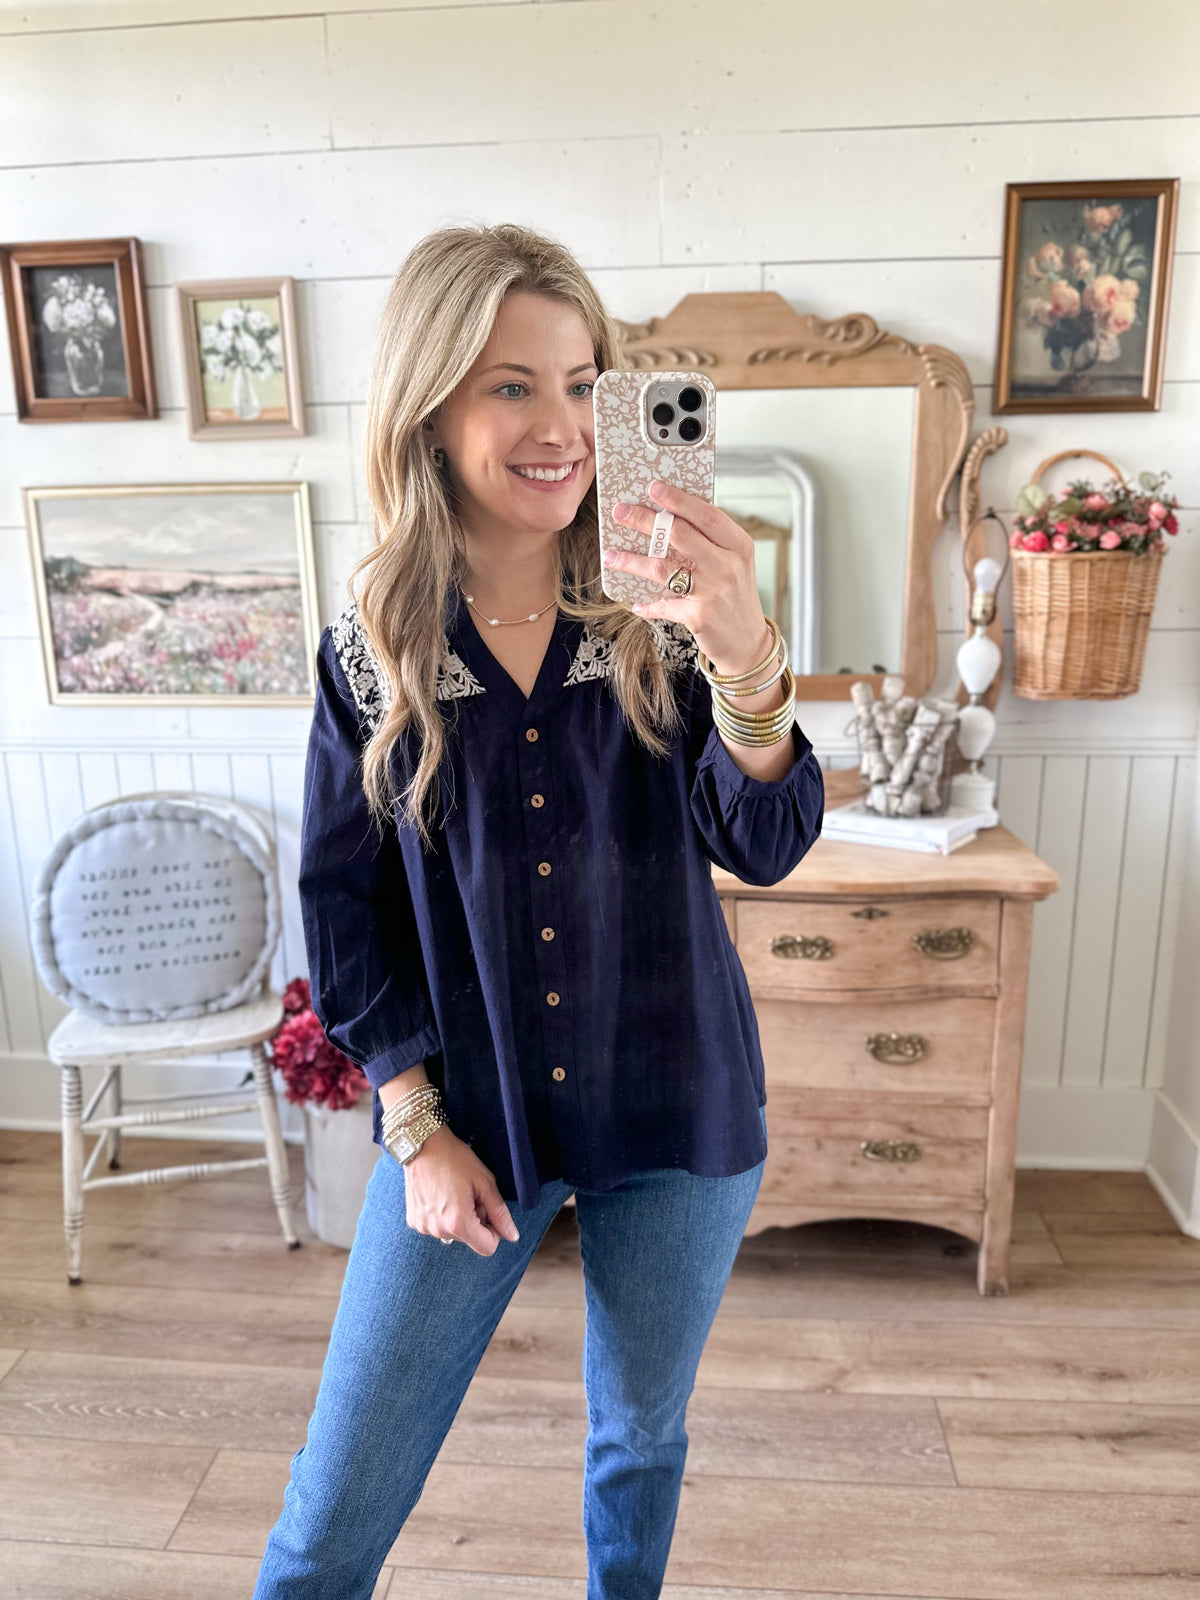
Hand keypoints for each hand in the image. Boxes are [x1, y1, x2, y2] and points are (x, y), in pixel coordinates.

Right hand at [401, 1124, 520, 1256]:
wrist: (422, 1145)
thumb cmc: (455, 1159)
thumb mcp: (484, 1182)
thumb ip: (500, 1213)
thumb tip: (512, 1236)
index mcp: (459, 1223)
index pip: (487, 1248)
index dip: (494, 1231)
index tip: (489, 1211)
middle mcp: (439, 1230)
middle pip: (470, 1240)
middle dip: (476, 1221)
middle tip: (470, 1195)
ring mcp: (424, 1227)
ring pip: (453, 1234)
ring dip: (459, 1219)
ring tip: (454, 1193)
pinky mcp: (414, 1221)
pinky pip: (437, 1227)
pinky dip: (442, 1216)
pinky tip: (440, 1195)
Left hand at [603, 478, 771, 675]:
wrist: (748, 643)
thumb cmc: (736, 597)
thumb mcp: (734, 564)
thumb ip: (710, 543)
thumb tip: (668, 519)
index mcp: (739, 545)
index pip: (706, 515)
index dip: (678, 500)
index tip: (653, 488)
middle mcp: (728, 565)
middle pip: (680, 534)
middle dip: (646, 520)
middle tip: (621, 511)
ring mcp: (713, 591)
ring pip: (663, 567)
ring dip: (632, 560)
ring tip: (611, 556)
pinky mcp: (699, 615)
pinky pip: (664, 604)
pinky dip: (647, 604)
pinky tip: (635, 603)